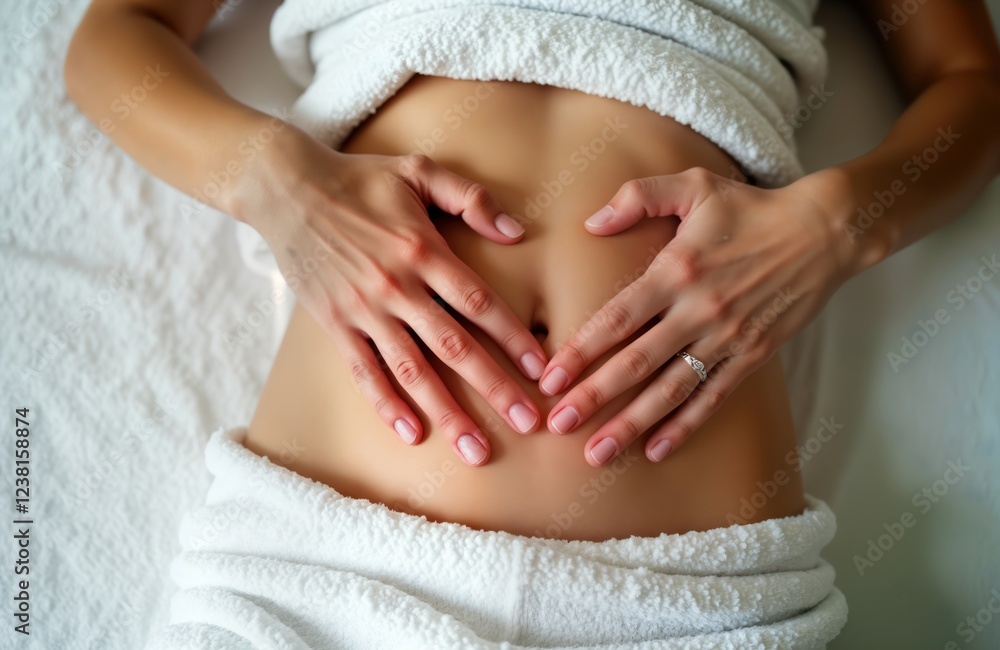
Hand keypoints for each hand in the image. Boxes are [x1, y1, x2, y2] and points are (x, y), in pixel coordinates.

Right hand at [230, 125, 546, 465]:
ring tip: (476, 450)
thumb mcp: (420, 171)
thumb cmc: (361, 179)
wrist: (287, 189)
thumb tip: (517, 231)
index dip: (513, 338)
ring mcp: (363, 310)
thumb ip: (471, 198)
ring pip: (412, 371)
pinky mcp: (335, 324)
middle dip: (495, 388)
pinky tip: (412, 434)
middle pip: (454, 347)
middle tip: (529, 423)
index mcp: (424, 250)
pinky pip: (364, 372)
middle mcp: (396, 286)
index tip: (541, 369)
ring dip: (447, 412)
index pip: (479, 302)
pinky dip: (387, 405)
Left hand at [537, 167, 854, 465]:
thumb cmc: (751, 208)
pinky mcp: (753, 356)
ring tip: (598, 454)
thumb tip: (590, 224)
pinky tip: (656, 450)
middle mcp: (698, 310)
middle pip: (637, 362)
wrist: (824, 231)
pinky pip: (713, 397)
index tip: (550, 378)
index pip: (618, 318)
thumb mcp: (693, 185)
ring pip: (671, 389)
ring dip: (632, 424)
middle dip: (595, 397)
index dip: (581, 350)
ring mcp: (727, 338)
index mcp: (676, 271)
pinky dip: (685, 426)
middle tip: (559, 424)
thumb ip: (637, 197)